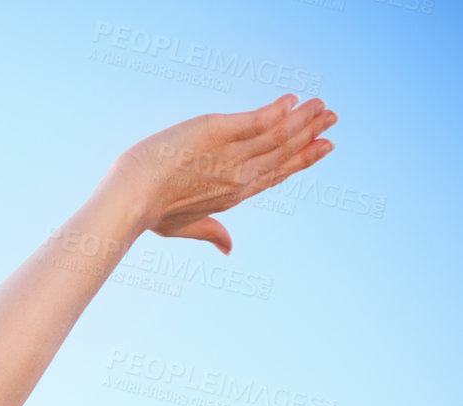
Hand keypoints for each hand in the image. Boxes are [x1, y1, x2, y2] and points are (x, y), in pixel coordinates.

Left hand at [111, 94, 338, 254]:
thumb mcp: (182, 228)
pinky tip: (293, 100)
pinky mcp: (219, 132)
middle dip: (311, 134)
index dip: (303, 160)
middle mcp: (240, 175)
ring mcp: (232, 154)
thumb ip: (211, 232)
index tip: (324, 147)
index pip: (277, 174)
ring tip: (321, 104)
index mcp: (234, 195)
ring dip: (303, 118)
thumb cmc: (148, 214)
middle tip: (332, 117)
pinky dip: (278, 109)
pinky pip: (258, 119)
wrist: (131, 198)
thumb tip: (229, 249)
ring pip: (278, 134)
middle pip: (284, 152)